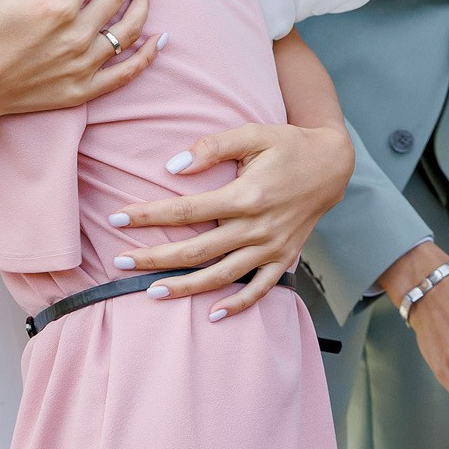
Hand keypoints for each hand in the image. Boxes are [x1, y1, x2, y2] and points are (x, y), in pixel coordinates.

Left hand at [106, 121, 352, 317]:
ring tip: (152, 292)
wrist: (332, 165)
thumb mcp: (253, 133)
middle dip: (155, 258)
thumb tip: (172, 167)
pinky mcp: (284, 258)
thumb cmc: (288, 145)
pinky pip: (260, 289)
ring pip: (222, 275)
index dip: (148, 215)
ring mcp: (271, 247)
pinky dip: (238, 305)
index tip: (117, 217)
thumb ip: (212, 147)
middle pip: (197, 250)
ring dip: (186, 287)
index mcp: (246, 195)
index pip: (186, 210)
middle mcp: (257, 227)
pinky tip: (213, 315)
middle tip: (120, 261)